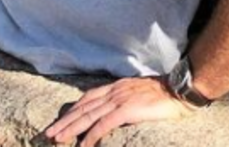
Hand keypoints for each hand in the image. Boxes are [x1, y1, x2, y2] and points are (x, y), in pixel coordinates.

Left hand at [45, 77, 191, 145]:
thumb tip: (113, 113)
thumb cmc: (163, 94)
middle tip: (49, 133)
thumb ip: (124, 99)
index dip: (73, 110)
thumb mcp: (138, 93)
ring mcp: (121, 99)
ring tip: (58, 139)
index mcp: (117, 86)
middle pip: (84, 106)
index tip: (60, 121)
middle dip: (65, 120)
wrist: (179, 90)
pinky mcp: (128, 108)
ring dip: (72, 128)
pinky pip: (105, 124)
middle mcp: (115, 90)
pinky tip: (83, 145)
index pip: (88, 97)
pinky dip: (92, 135)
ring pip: (90, 115)